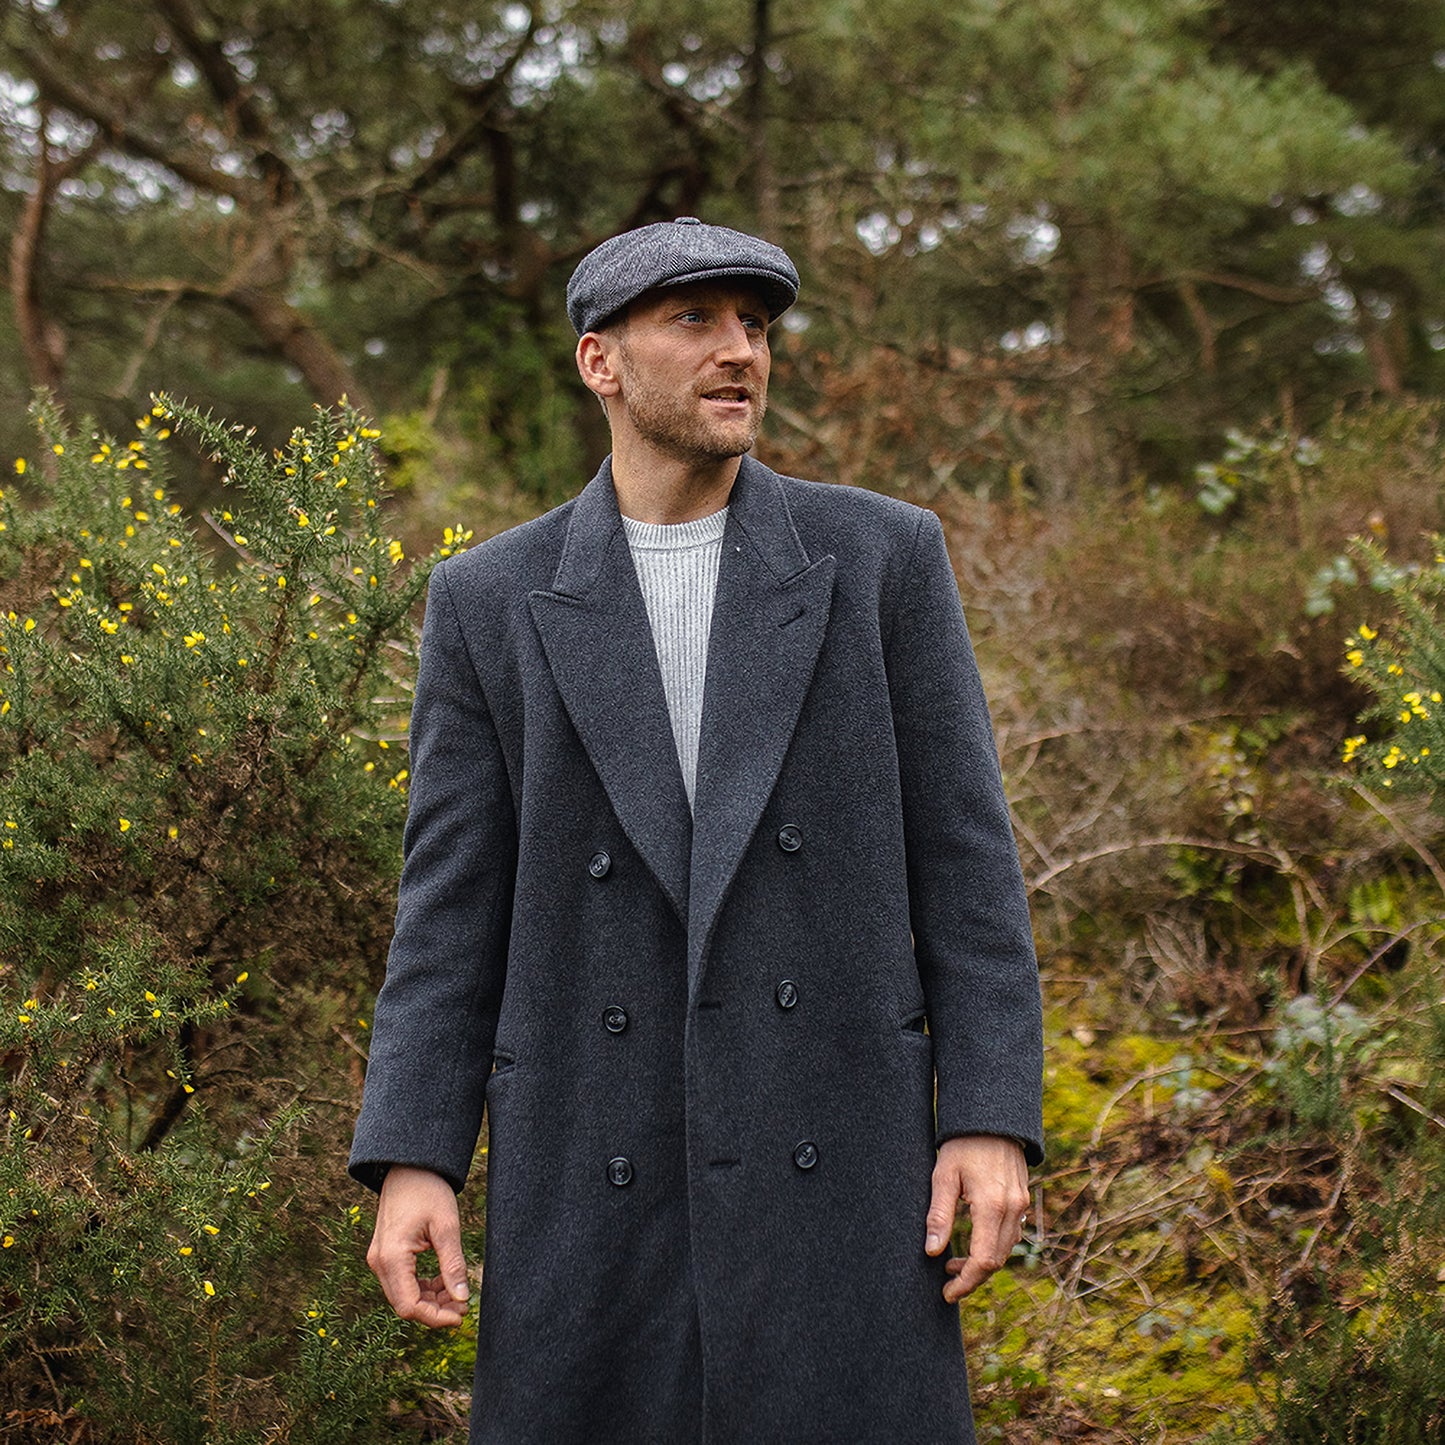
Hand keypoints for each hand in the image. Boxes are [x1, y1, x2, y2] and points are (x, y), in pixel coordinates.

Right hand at [367, 1166, 470, 1327]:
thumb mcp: (446, 1227)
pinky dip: (423, 1288)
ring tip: (458, 1294)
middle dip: (435, 1311)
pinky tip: (444, 1282)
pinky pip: (402, 1282)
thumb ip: (453, 1264)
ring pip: (404, 1296)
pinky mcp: (385, 1255)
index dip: (435, 1317)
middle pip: (405, 1305)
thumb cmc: (428, 1191)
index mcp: (392, 1257)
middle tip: (464, 1306)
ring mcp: (380, 1259)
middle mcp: (379, 1263)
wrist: (409, 1167)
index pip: (409, 1306)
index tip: (461, 1316)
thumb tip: (463, 1299)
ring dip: (430, 1300)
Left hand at [923, 1135, 1028, 1303]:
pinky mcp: (1022, 1198)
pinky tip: (974, 1242)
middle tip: (947, 1281)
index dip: (966, 1282)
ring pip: (1006, 1249)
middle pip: (997, 1261)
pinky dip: (994, 1246)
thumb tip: (932, 1252)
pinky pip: (1011, 1233)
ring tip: (953, 1262)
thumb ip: (939, 1215)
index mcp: (992, 1206)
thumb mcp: (943, 1177)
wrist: (991, 1117)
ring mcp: (1021, 1204)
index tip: (947, 1293)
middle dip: (973, 1276)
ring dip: (983, 1262)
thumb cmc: (962, 1144)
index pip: (984, 1261)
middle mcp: (1013, 1209)